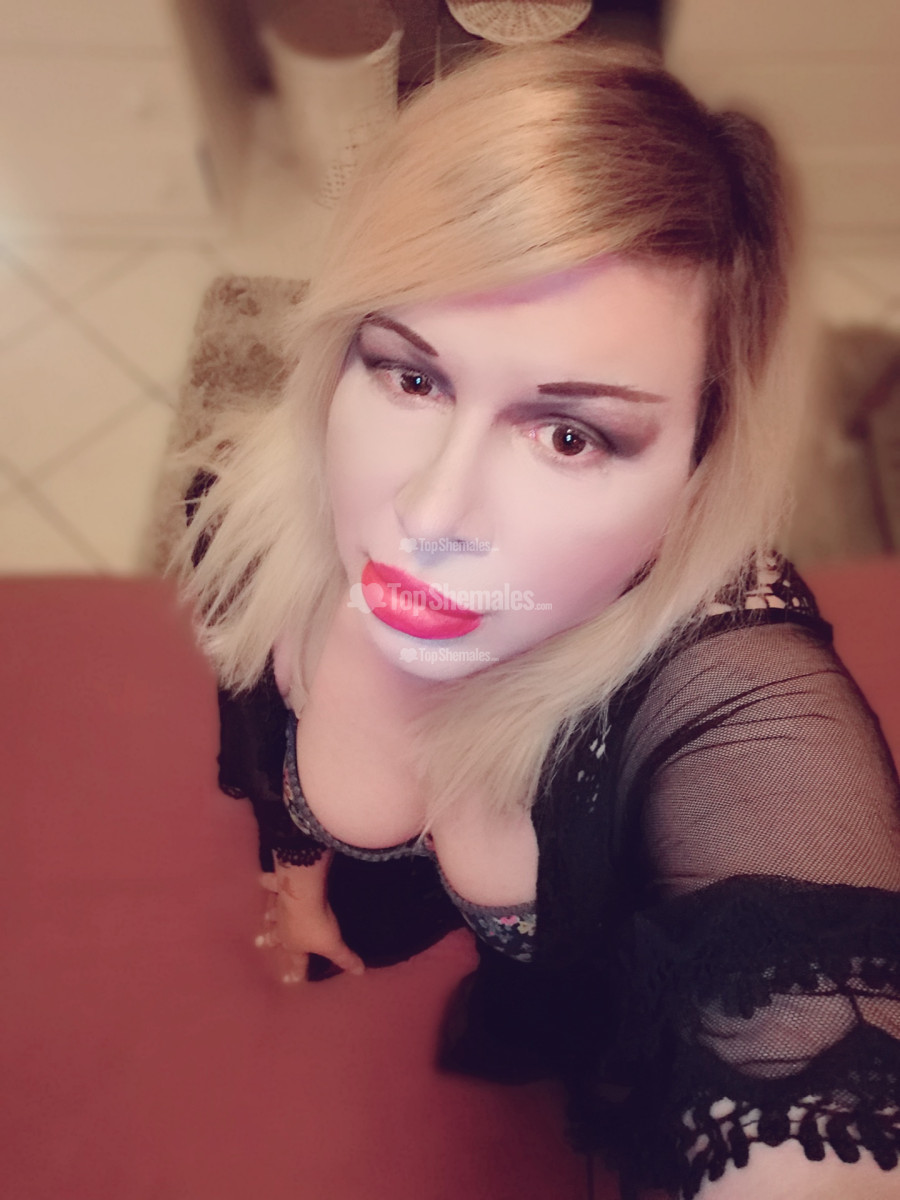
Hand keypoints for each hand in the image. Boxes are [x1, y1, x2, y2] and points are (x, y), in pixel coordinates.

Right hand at [255, 868, 364, 984]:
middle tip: (258, 942)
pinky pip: (271, 885)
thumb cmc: (318, 924)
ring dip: (269, 916)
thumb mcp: (334, 944)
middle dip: (269, 941)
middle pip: (277, 937)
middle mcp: (284, 928)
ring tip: (265, 916)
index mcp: (296, 944)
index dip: (296, 972)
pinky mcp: (280, 888)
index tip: (289, 981)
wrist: (303, 897)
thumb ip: (345, 958)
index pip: (297, 962)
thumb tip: (359, 972)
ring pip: (273, 914)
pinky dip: (266, 882)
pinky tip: (261, 878)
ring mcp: (280, 908)